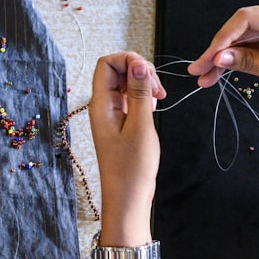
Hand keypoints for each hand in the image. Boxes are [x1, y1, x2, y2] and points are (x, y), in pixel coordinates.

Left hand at [88, 53, 165, 242]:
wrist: (127, 197)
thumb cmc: (132, 167)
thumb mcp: (140, 126)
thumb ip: (139, 92)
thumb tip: (138, 63)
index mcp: (100, 104)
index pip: (106, 63)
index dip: (128, 60)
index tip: (149, 73)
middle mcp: (102, 106)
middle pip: (116, 71)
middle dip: (139, 71)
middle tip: (158, 90)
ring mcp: (110, 115)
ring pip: (124, 84)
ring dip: (143, 84)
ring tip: (158, 100)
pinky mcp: (119, 123)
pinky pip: (128, 99)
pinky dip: (142, 98)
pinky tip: (153, 108)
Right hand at [186, 1, 258, 101]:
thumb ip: (249, 62)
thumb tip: (218, 58)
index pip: (245, 20)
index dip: (221, 39)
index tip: (206, 58)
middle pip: (241, 29)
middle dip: (218, 51)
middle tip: (199, 70)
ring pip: (243, 39)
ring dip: (225, 58)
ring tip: (207, 77)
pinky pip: (253, 45)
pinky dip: (238, 59)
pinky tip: (222, 71)